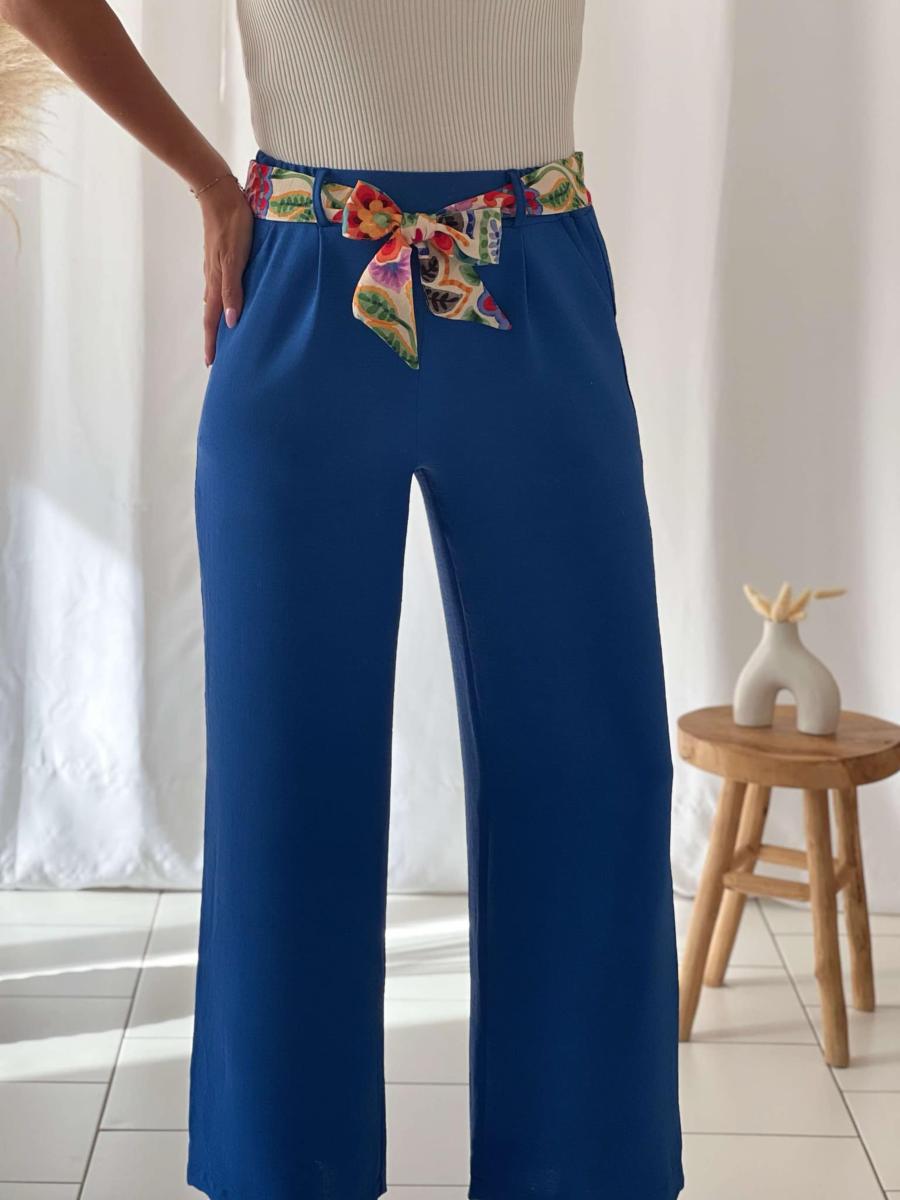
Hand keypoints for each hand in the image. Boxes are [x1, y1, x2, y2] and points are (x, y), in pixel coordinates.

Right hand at [200, 176, 253, 365]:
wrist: (220, 195)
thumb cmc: (232, 226)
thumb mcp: (235, 259)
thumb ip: (234, 290)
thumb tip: (231, 322)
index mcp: (216, 282)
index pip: (213, 320)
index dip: (212, 342)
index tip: (211, 363)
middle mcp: (212, 278)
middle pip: (211, 314)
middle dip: (212, 336)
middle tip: (215, 356)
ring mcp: (214, 268)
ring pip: (214, 301)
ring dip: (216, 320)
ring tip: (221, 335)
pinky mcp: (219, 258)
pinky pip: (218, 288)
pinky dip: (221, 302)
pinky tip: (227, 302)